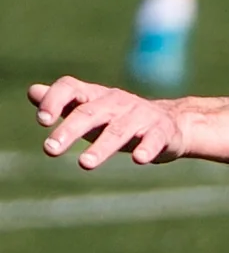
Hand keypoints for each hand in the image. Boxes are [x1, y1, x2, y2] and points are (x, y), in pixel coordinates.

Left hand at [30, 74, 185, 168]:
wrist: (171, 124)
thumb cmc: (120, 119)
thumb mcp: (90, 110)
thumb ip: (62, 102)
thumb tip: (33, 92)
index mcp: (96, 95)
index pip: (71, 87)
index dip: (54, 101)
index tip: (42, 121)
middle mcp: (117, 101)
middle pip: (89, 112)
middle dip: (69, 130)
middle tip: (50, 149)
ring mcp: (140, 115)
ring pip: (118, 130)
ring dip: (101, 147)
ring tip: (85, 164)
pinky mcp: (162, 132)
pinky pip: (153, 140)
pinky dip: (146, 149)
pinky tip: (138, 159)